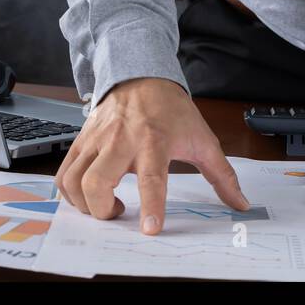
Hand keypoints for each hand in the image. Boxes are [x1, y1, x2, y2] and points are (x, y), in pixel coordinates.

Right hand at [55, 76, 249, 234]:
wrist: (141, 75)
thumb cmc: (171, 110)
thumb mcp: (202, 138)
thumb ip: (221, 174)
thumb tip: (240, 203)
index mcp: (154, 141)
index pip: (151, 177)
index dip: (150, 205)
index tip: (151, 228)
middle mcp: (121, 140)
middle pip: (97, 182)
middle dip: (102, 210)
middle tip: (118, 214)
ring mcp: (97, 139)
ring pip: (74, 179)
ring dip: (84, 204)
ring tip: (102, 205)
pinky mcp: (82, 139)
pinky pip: (64, 171)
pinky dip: (69, 191)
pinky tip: (85, 195)